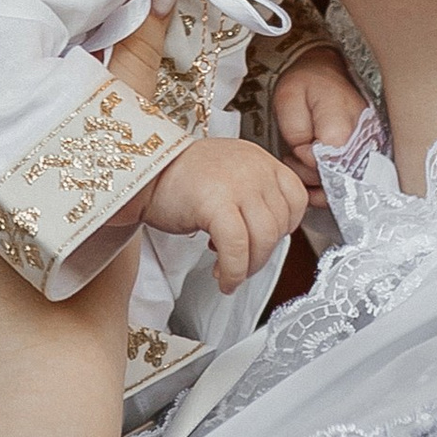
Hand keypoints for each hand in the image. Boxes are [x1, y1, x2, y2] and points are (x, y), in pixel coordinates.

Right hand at [141, 135, 308, 294]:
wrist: (140, 175)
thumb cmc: (178, 180)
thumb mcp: (228, 176)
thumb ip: (254, 196)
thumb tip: (271, 236)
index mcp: (259, 159)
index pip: (296, 198)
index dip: (286, 228)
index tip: (266, 242)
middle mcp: (253, 167)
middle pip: (280, 224)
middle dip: (262, 255)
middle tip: (243, 266)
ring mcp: (237, 183)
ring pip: (263, 239)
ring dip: (248, 267)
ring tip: (230, 273)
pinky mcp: (215, 202)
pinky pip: (237, 247)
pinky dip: (233, 270)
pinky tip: (223, 277)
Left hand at [269, 48, 372, 189]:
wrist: (326, 69)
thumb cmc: (307, 82)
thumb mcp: (288, 99)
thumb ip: (296, 133)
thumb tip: (310, 159)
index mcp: (342, 130)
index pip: (322, 167)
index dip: (302, 162)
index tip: (294, 148)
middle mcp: (363, 143)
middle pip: (335, 180)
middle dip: (310, 173)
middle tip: (295, 153)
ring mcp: (369, 148)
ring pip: (345, 185)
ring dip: (319, 180)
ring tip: (305, 157)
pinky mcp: (369, 152)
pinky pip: (352, 181)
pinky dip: (331, 183)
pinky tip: (316, 171)